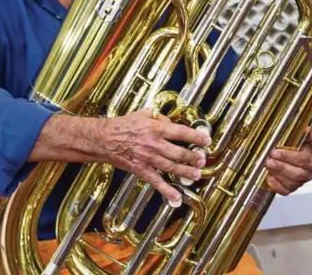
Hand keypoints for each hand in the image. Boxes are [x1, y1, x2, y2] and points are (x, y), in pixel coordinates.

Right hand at [88, 110, 210, 204]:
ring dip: (186, 172)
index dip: (196, 136)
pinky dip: (166, 190)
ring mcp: (148, 158)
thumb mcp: (143, 114)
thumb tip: (171, 122)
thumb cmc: (123, 125)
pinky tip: (176, 197)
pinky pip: (156, 181)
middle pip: (179, 152)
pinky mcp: (141, 170)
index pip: (181, 132)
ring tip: (196, 175)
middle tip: (202, 160)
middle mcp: (154, 144)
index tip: (206, 140)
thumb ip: (159, 117)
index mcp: (156, 128)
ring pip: (171, 167)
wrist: (104, 139)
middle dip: (193, 157)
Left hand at [265, 127, 311, 194]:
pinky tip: (269, 178)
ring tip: (268, 166)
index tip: (276, 152)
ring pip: (291, 183)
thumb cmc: (293, 144)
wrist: (282, 153)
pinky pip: (285, 191)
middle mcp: (307, 173)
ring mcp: (298, 182)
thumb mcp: (302, 133)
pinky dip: (276, 186)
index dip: (290, 157)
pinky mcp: (289, 189)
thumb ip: (311, 133)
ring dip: (278, 175)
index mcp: (311, 160)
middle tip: (270, 160)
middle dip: (282, 167)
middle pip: (297, 174)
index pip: (304, 160)